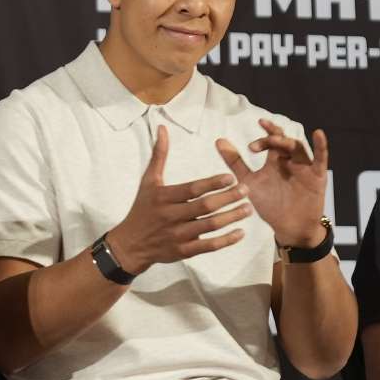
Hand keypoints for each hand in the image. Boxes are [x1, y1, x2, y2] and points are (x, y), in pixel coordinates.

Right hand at [107, 126, 251, 275]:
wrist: (130, 244)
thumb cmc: (142, 208)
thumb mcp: (148, 181)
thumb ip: (159, 155)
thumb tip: (163, 128)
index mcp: (163, 198)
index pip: (191, 190)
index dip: (211, 183)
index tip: (230, 177)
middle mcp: (170, 216)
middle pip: (204, 207)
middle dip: (227, 198)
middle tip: (246, 190)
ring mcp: (177, 235)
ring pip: (209, 226)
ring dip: (231, 217)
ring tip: (248, 209)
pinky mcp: (183, 251)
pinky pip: (208, 246)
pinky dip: (225, 240)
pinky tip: (239, 232)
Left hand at [216, 120, 328, 248]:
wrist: (288, 228)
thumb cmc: (270, 205)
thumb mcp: (249, 182)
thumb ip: (235, 162)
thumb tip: (218, 140)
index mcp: (275, 161)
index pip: (270, 141)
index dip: (262, 139)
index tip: (249, 147)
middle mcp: (290, 161)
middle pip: (283, 141)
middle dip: (271, 138)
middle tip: (257, 146)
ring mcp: (304, 167)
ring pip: (298, 147)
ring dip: (286, 142)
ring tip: (275, 140)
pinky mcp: (317, 177)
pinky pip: (322, 159)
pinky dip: (321, 146)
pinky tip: (318, 133)